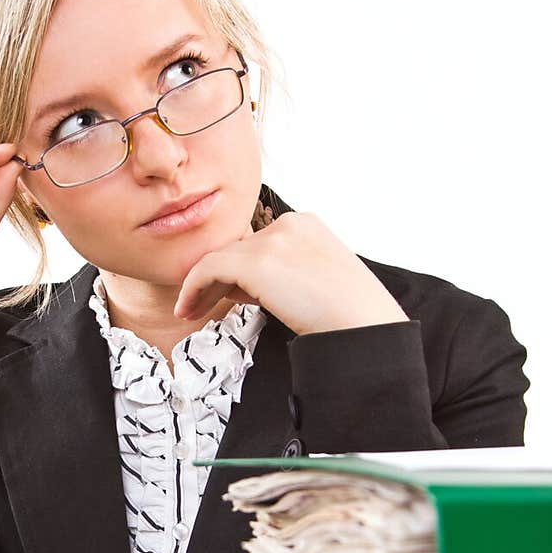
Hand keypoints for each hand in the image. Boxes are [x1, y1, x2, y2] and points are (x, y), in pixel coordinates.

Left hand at [173, 211, 408, 335]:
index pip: (257, 243)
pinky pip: (208, 268)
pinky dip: (193, 287)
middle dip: (215, 279)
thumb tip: (241, 287)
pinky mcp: (258, 263)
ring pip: (218, 257)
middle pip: (236, 248)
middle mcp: (288, 225)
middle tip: (198, 305)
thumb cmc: (349, 317)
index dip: (237, 272)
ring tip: (188, 310)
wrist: (365, 328)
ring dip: (199, 285)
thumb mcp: (316, 284)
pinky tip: (186, 308)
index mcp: (306, 225)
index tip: (228, 297)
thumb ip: (281, 276)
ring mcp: (273, 242)